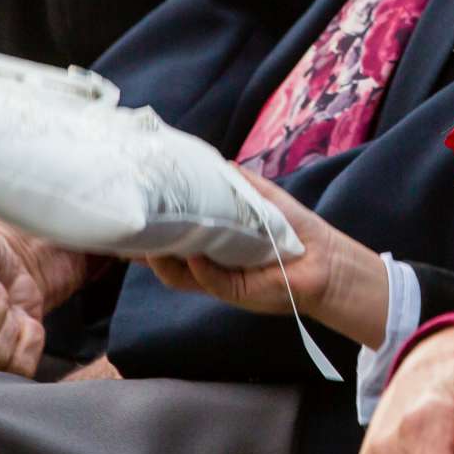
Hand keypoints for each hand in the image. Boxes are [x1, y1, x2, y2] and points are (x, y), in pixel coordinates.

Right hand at [140, 168, 389, 346]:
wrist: (326, 260)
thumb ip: (236, 182)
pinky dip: (200, 269)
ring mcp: (220, 281)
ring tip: (155, 240)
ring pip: (179, 276)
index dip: (147, 231)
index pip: (169, 239)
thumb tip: (213, 160)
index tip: (129, 211)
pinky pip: (210, 282)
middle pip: (163, 261)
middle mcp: (209, 265)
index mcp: (210, 244)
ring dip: (164, 259)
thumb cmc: (293, 230)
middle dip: (142, 247)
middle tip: (127, 227)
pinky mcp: (237, 293)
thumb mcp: (261, 199)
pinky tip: (197, 253)